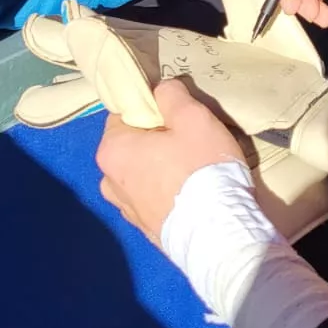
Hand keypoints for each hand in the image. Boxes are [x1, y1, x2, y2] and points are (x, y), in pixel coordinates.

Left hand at [96, 79, 245, 244]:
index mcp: (111, 150)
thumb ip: (171, 94)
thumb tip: (160, 91)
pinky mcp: (146, 230)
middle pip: (133, 145)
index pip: (126, 114)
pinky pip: (154, 199)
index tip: (179, 118)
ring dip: (162, 168)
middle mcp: (109, 181)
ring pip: (143, 173)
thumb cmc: (200, 170)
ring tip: (194, 171)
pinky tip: (192, 196)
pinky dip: (167, 193)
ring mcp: (126, 210)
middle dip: (157, 141)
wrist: (218, 236)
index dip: (153, 110)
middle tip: (190, 143)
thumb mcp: (192, 117)